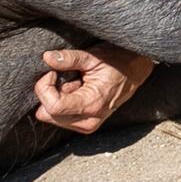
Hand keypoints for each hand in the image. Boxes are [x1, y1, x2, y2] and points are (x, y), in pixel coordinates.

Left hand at [33, 44, 156, 132]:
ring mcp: (86, 125)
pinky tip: (75, 90)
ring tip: (73, 83)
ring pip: (51, 117)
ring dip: (56, 98)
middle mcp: (88, 121)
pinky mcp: (84, 124)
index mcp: (92, 104)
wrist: (135, 71)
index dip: (45, 88)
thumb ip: (69, 58)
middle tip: (64, 76)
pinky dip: (61, 102)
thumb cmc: (117, 62)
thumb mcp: (93, 56)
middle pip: (48, 114)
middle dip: (49, 93)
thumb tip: (47, 57)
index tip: (52, 72)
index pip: (53, 107)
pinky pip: (59, 117)